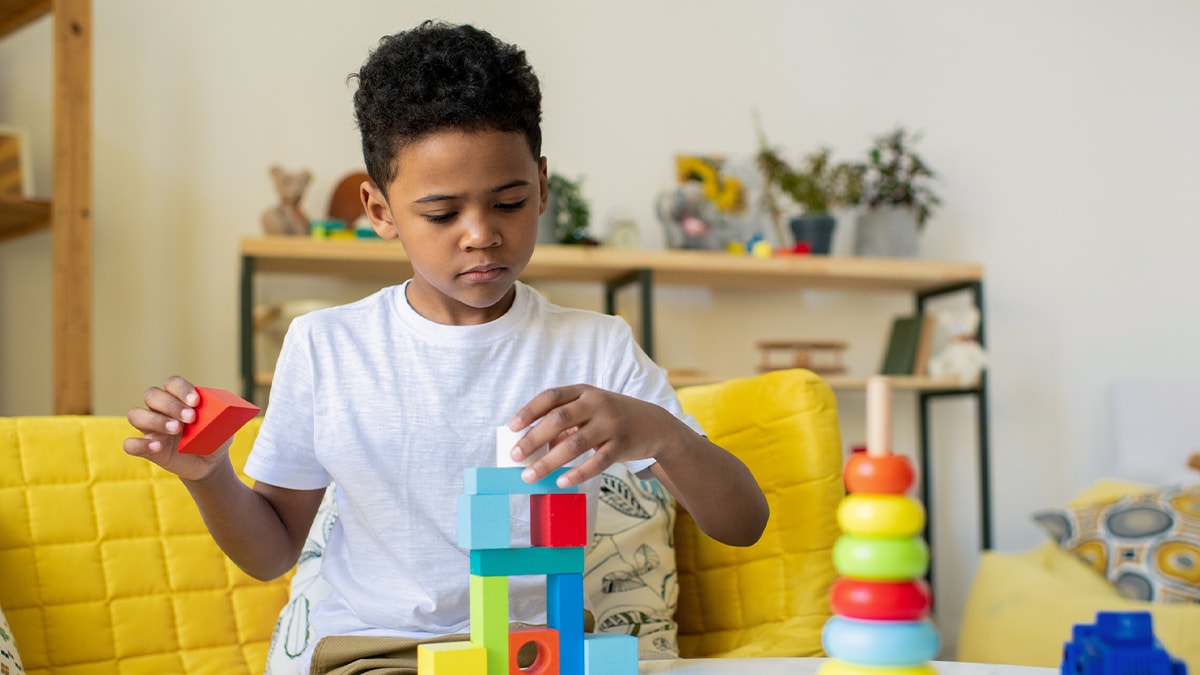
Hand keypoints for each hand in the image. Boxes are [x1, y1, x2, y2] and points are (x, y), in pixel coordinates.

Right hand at [124, 375, 229, 481]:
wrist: (210, 463)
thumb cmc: (215, 438)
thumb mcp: (224, 428)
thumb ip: (223, 418)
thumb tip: (224, 412)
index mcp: (179, 398)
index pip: (172, 383)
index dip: (181, 389)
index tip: (196, 402)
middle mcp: (160, 409)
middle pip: (152, 395)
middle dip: (170, 405)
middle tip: (190, 418)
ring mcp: (150, 428)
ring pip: (136, 414)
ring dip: (155, 420)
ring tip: (176, 429)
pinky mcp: (146, 448)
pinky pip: (130, 444)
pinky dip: (140, 444)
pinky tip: (157, 447)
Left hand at [507, 384, 683, 487]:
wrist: (655, 425)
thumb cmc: (611, 418)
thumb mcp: (590, 410)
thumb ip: (565, 423)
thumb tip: (532, 447)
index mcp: (584, 391)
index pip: (551, 396)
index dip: (529, 410)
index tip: (512, 427)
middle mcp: (597, 403)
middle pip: (559, 419)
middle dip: (533, 438)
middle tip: (515, 456)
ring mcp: (611, 424)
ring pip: (575, 444)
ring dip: (548, 462)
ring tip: (529, 476)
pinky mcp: (622, 445)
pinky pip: (596, 462)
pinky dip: (576, 473)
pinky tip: (561, 482)